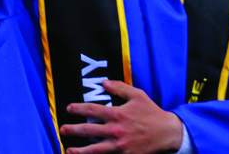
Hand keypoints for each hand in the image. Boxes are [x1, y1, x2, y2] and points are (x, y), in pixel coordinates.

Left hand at [60, 80, 183, 153]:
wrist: (166, 133)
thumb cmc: (151, 113)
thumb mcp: (137, 95)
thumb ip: (119, 88)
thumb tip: (104, 82)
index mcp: (118, 114)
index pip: (92, 110)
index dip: (78, 109)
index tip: (69, 108)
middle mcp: (116, 131)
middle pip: (88, 130)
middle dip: (73, 129)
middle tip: (62, 129)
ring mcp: (119, 146)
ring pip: (94, 149)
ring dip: (79, 150)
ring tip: (68, 150)